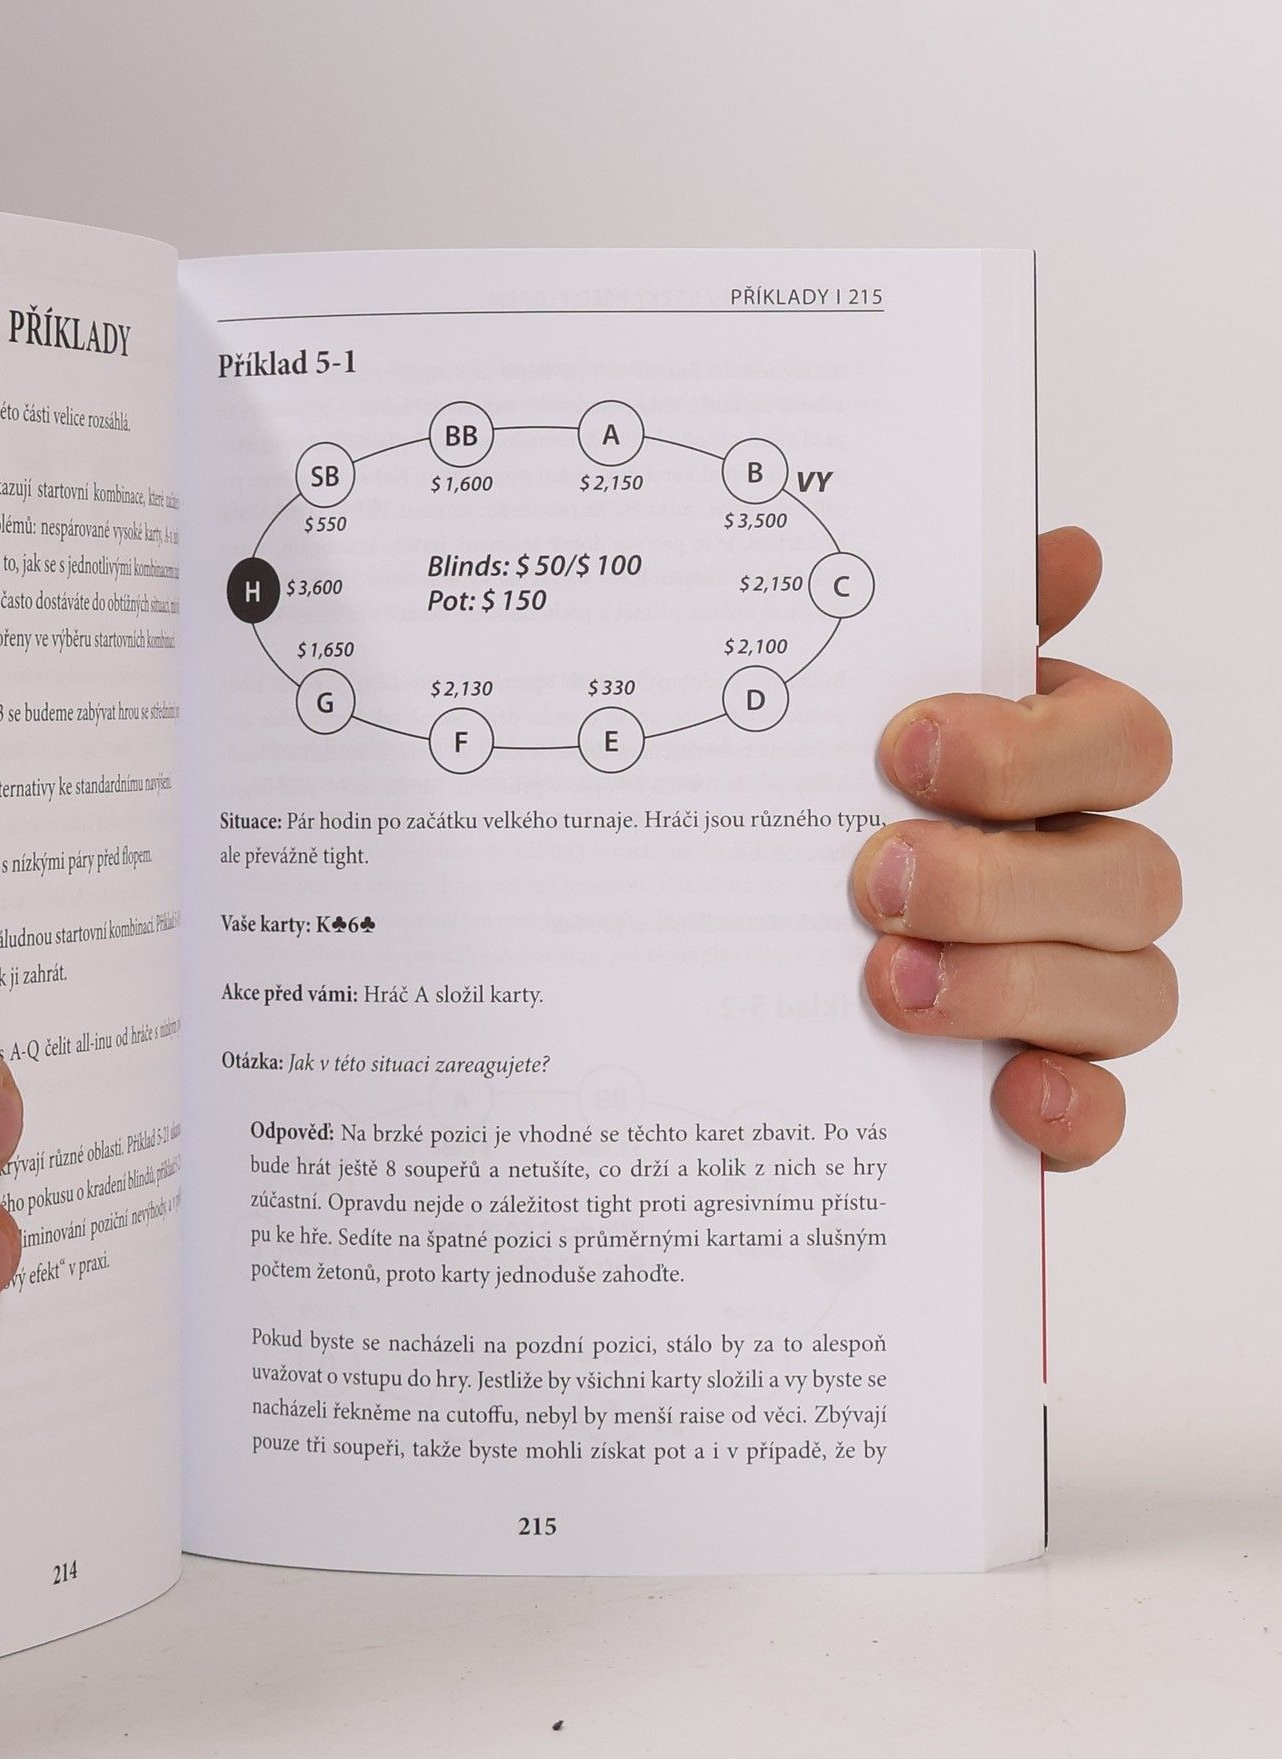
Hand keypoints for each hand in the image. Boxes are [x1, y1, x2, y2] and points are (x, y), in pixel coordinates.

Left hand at [852, 527, 1177, 1167]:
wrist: (723, 975)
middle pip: (1130, 874)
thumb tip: (1062, 550)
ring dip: (1014, 986)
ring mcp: (1077, 992)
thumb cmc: (821, 825)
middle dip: (1001, 878)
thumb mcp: (849, 728)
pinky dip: (1067, 1110)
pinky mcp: (1047, 1095)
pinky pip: (1103, 1113)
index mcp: (1051, 779)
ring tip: (890, 984)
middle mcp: (1085, 881)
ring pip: (1128, 993)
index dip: (1033, 747)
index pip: (1122, 744)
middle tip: (874, 879)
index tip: (905, 748)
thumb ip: (947, 638)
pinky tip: (1006, 1096)